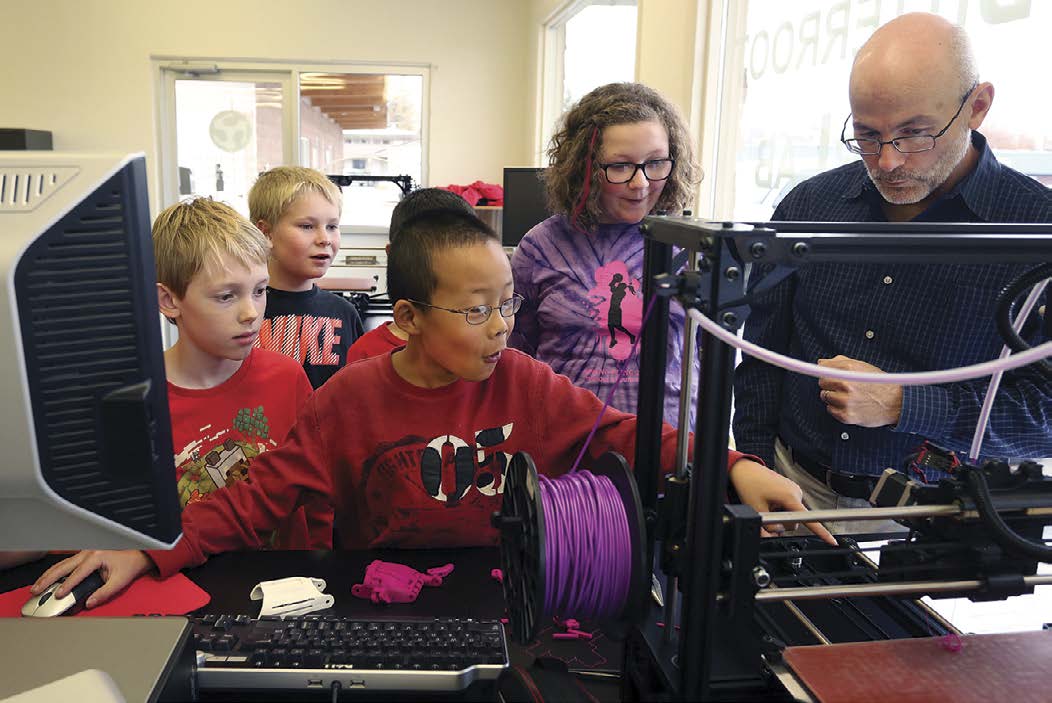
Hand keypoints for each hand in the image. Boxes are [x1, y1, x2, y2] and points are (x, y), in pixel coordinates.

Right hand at [31, 550, 153, 608]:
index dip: (67, 585)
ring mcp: (85, 552)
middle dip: (48, 579)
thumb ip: (104, 593)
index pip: (77, 573)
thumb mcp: (120, 580)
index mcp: (97, 556)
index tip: (58, 595)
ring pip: (62, 563)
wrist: (139, 552)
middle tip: (36, 590)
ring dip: (48, 575)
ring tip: (37, 586)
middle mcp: (88, 552)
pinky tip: (48, 578)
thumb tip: (89, 603)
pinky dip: (55, 571)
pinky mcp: (85, 555)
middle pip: (63, 566)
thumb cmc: (130, 563)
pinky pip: (67, 563)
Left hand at [729, 459, 835, 544]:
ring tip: (767, 502)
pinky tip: (770, 499)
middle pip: (794, 522)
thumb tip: (773, 538)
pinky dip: (780, 507)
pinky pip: (789, 506)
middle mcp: (796, 492)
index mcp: (790, 496)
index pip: (809, 519)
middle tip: (767, 509)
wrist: (746, 469)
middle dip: (781, 522)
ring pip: (791, 514)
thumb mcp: (756, 509)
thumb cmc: (750, 484)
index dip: (822, 533)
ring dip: (779, 514)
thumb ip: (766, 528)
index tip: (833, 541)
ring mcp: (794, 490)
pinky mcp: (791, 489)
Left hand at [817, 355, 902, 426]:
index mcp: (849, 369)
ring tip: (847, 396)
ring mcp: (845, 401)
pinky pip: (830, 410)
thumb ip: (840, 362)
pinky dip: (836, 408)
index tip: (827, 375)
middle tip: (842, 387)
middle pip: (822, 383)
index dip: (826, 373)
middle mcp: (846, 384)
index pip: (823, 369)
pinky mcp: (846, 415)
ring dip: (832, 397)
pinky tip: (848, 405)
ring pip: (825, 396)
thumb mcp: (862, 367)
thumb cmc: (879, 384)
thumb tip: (821, 362)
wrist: (896, 403)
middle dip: (829, 384)